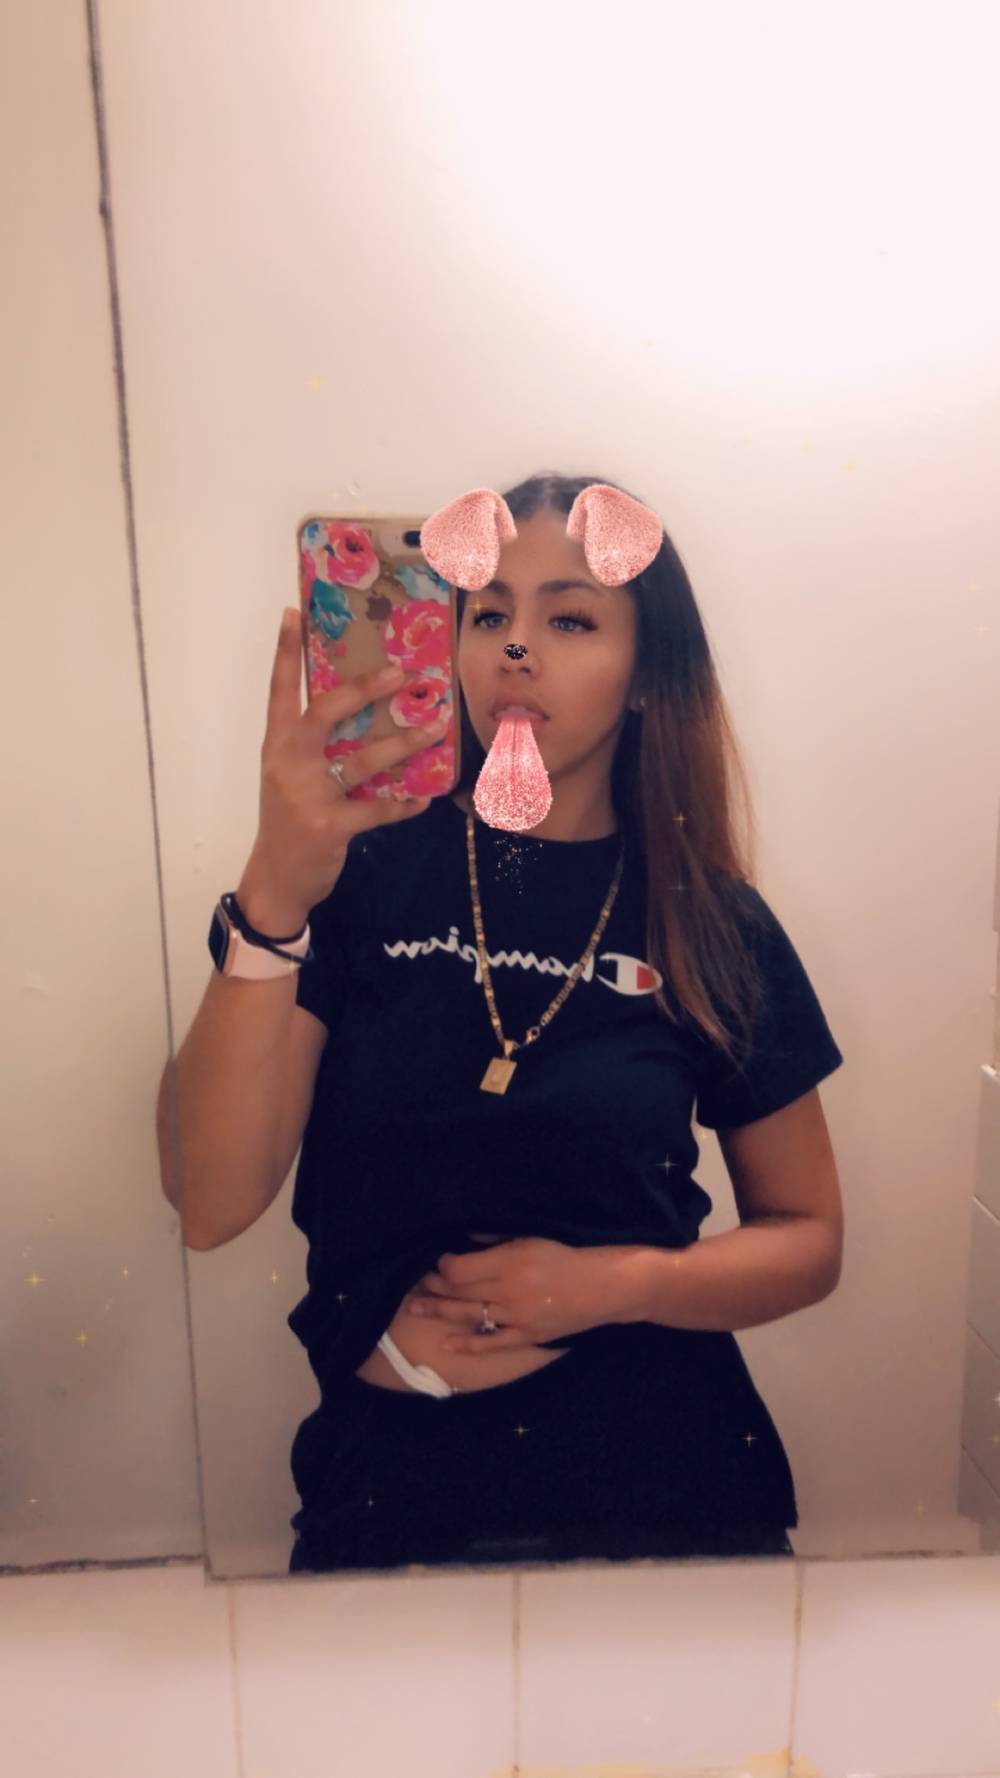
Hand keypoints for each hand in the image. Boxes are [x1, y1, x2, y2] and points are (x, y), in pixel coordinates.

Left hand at [404, 1235, 629, 1355]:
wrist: (602, 1287)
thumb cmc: (568, 1255)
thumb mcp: (533, 1236)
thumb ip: (497, 1237)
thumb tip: (466, 1238)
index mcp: (508, 1262)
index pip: (460, 1268)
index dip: (444, 1265)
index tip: (440, 1260)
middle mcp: (507, 1292)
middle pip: (459, 1292)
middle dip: (433, 1287)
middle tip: (414, 1285)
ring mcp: (515, 1318)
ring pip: (468, 1316)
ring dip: (439, 1312)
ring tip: (413, 1310)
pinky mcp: (526, 1336)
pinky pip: (491, 1343)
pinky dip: (468, 1344)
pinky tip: (445, 1344)